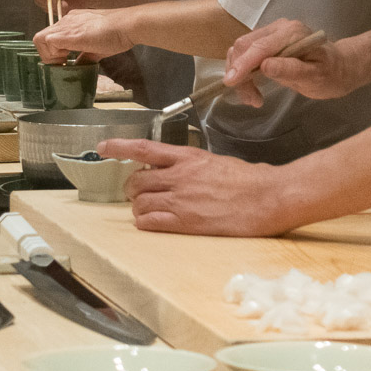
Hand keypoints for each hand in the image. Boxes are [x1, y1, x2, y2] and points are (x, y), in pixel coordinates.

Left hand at [33, 8, 130, 63]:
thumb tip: (79, 67)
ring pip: (41, 38)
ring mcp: (66, 25)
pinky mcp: (68, 33)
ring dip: (49, 55)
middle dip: (48, 55)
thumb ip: (85, 56)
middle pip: (42, 37)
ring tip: (63, 64)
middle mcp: (67, 21)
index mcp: (74, 21)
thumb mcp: (97, 48)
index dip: (54, 51)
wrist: (127, 26)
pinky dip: (52, 54)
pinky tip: (66, 61)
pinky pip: (47, 41)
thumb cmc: (118, 34)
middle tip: (62, 64)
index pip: (52, 36)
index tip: (65, 62)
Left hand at [98, 139, 292, 235]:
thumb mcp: (216, 162)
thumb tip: (177, 170)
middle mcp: (180, 175)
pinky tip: (152, 223)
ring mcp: (181, 199)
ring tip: (149, 210)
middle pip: (137, 180)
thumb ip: (191, 165)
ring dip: (139, 207)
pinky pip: (150, 222)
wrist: (268, 197)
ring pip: (140, 202)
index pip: (144, 148)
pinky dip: (145, 223)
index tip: (102, 147)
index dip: (119, 147)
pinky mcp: (186, 222)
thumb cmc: (249, 180)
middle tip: (139, 194)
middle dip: (133, 188)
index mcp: (188, 156)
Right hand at [223, 18, 356, 105]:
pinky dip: (244, 73)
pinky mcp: (268, 42)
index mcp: (292, 33)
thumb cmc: (330, 74)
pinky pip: (247, 54)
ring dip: (240, 75)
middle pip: (245, 45)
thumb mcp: (314, 76)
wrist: (339, 68)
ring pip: (242, 50)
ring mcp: (272, 33)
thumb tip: (264, 66)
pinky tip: (254, 89)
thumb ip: (290, 70)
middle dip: (239, 73)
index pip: (260, 47)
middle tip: (251, 100)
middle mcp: (279, 28)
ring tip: (254, 99)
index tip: (231, 82)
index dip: (243, 64)